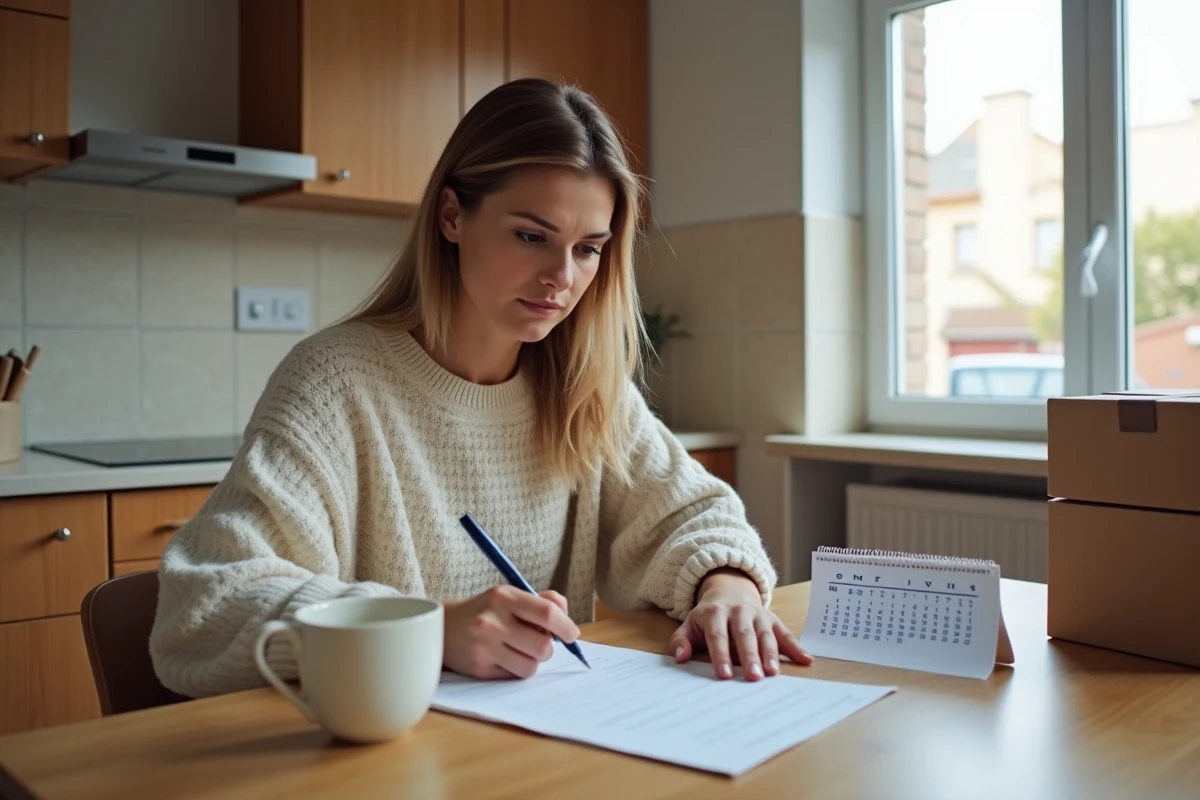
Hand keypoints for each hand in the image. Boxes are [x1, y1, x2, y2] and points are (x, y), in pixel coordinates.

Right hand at [442, 586, 579, 679]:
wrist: (444, 627)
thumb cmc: (486, 611)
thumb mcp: (510, 596)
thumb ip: (542, 602)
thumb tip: (565, 614)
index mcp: (503, 597)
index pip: (546, 613)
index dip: (566, 626)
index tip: (572, 635)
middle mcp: (492, 621)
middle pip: (543, 645)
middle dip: (548, 647)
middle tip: (540, 642)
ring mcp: (484, 647)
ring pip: (531, 666)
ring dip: (533, 660)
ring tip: (521, 650)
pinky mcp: (479, 669)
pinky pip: (514, 676)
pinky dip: (516, 669)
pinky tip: (505, 658)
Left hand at [669, 569, 811, 680]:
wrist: (729, 591)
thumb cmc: (708, 618)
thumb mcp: (690, 625)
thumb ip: (681, 641)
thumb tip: (681, 658)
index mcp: (714, 613)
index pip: (718, 636)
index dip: (721, 655)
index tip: (724, 675)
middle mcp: (738, 612)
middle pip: (744, 635)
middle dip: (749, 657)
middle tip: (753, 677)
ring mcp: (758, 615)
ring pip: (765, 635)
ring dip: (770, 654)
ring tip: (773, 673)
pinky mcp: (773, 619)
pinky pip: (785, 633)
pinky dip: (796, 647)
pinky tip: (806, 660)